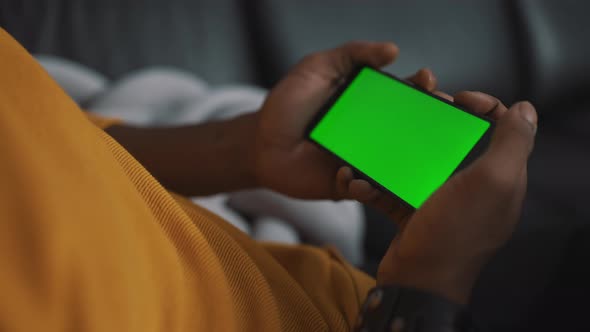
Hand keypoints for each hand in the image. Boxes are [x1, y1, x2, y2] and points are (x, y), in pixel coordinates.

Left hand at [254, 41, 438, 198]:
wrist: (260, 142)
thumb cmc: (288, 103)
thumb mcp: (317, 68)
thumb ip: (352, 54)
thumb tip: (392, 50)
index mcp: (369, 104)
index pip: (404, 95)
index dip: (420, 88)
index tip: (427, 81)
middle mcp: (372, 133)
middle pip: (410, 130)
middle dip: (430, 124)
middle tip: (440, 117)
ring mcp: (362, 160)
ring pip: (394, 164)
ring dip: (407, 162)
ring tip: (407, 155)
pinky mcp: (347, 184)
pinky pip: (365, 189)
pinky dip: (364, 186)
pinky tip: (350, 175)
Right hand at [376, 92, 537, 303]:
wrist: (416, 280)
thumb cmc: (454, 231)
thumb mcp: (492, 182)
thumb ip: (512, 143)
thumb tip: (527, 109)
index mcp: (498, 178)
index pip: (500, 128)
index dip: (484, 105)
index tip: (457, 98)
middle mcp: (472, 188)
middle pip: (455, 140)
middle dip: (432, 123)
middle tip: (413, 115)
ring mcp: (440, 201)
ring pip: (418, 163)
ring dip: (393, 155)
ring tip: (372, 150)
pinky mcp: (412, 212)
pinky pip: (392, 190)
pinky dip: (374, 185)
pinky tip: (358, 183)